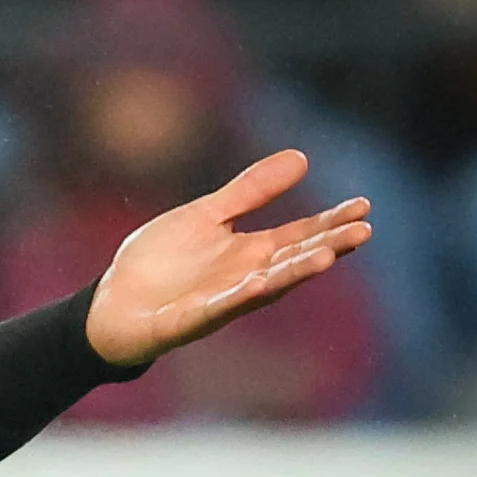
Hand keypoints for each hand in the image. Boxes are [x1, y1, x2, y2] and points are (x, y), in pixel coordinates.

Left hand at [83, 149, 371, 366]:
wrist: (112, 304)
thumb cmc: (161, 262)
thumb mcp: (206, 216)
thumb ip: (250, 191)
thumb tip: (302, 157)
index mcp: (249, 252)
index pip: (299, 235)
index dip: (330, 222)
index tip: (364, 206)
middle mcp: (244, 278)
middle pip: (293, 260)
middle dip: (328, 246)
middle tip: (364, 231)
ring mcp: (220, 301)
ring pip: (266, 287)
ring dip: (295, 273)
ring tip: (328, 257)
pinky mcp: (190, 319)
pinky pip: (218, 307)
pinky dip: (239, 297)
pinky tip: (259, 283)